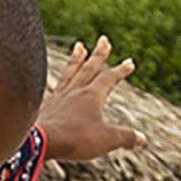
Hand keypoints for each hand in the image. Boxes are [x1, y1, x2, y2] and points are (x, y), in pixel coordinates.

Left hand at [36, 36, 137, 163]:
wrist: (39, 141)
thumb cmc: (73, 138)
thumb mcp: (105, 140)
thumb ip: (125, 138)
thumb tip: (141, 139)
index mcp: (92, 95)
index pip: (109, 78)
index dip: (121, 70)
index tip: (129, 63)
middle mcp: (75, 91)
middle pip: (89, 68)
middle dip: (99, 54)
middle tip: (103, 39)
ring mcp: (59, 97)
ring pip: (70, 73)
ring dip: (76, 59)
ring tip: (79, 46)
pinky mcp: (46, 107)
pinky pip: (56, 87)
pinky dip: (60, 80)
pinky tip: (59, 81)